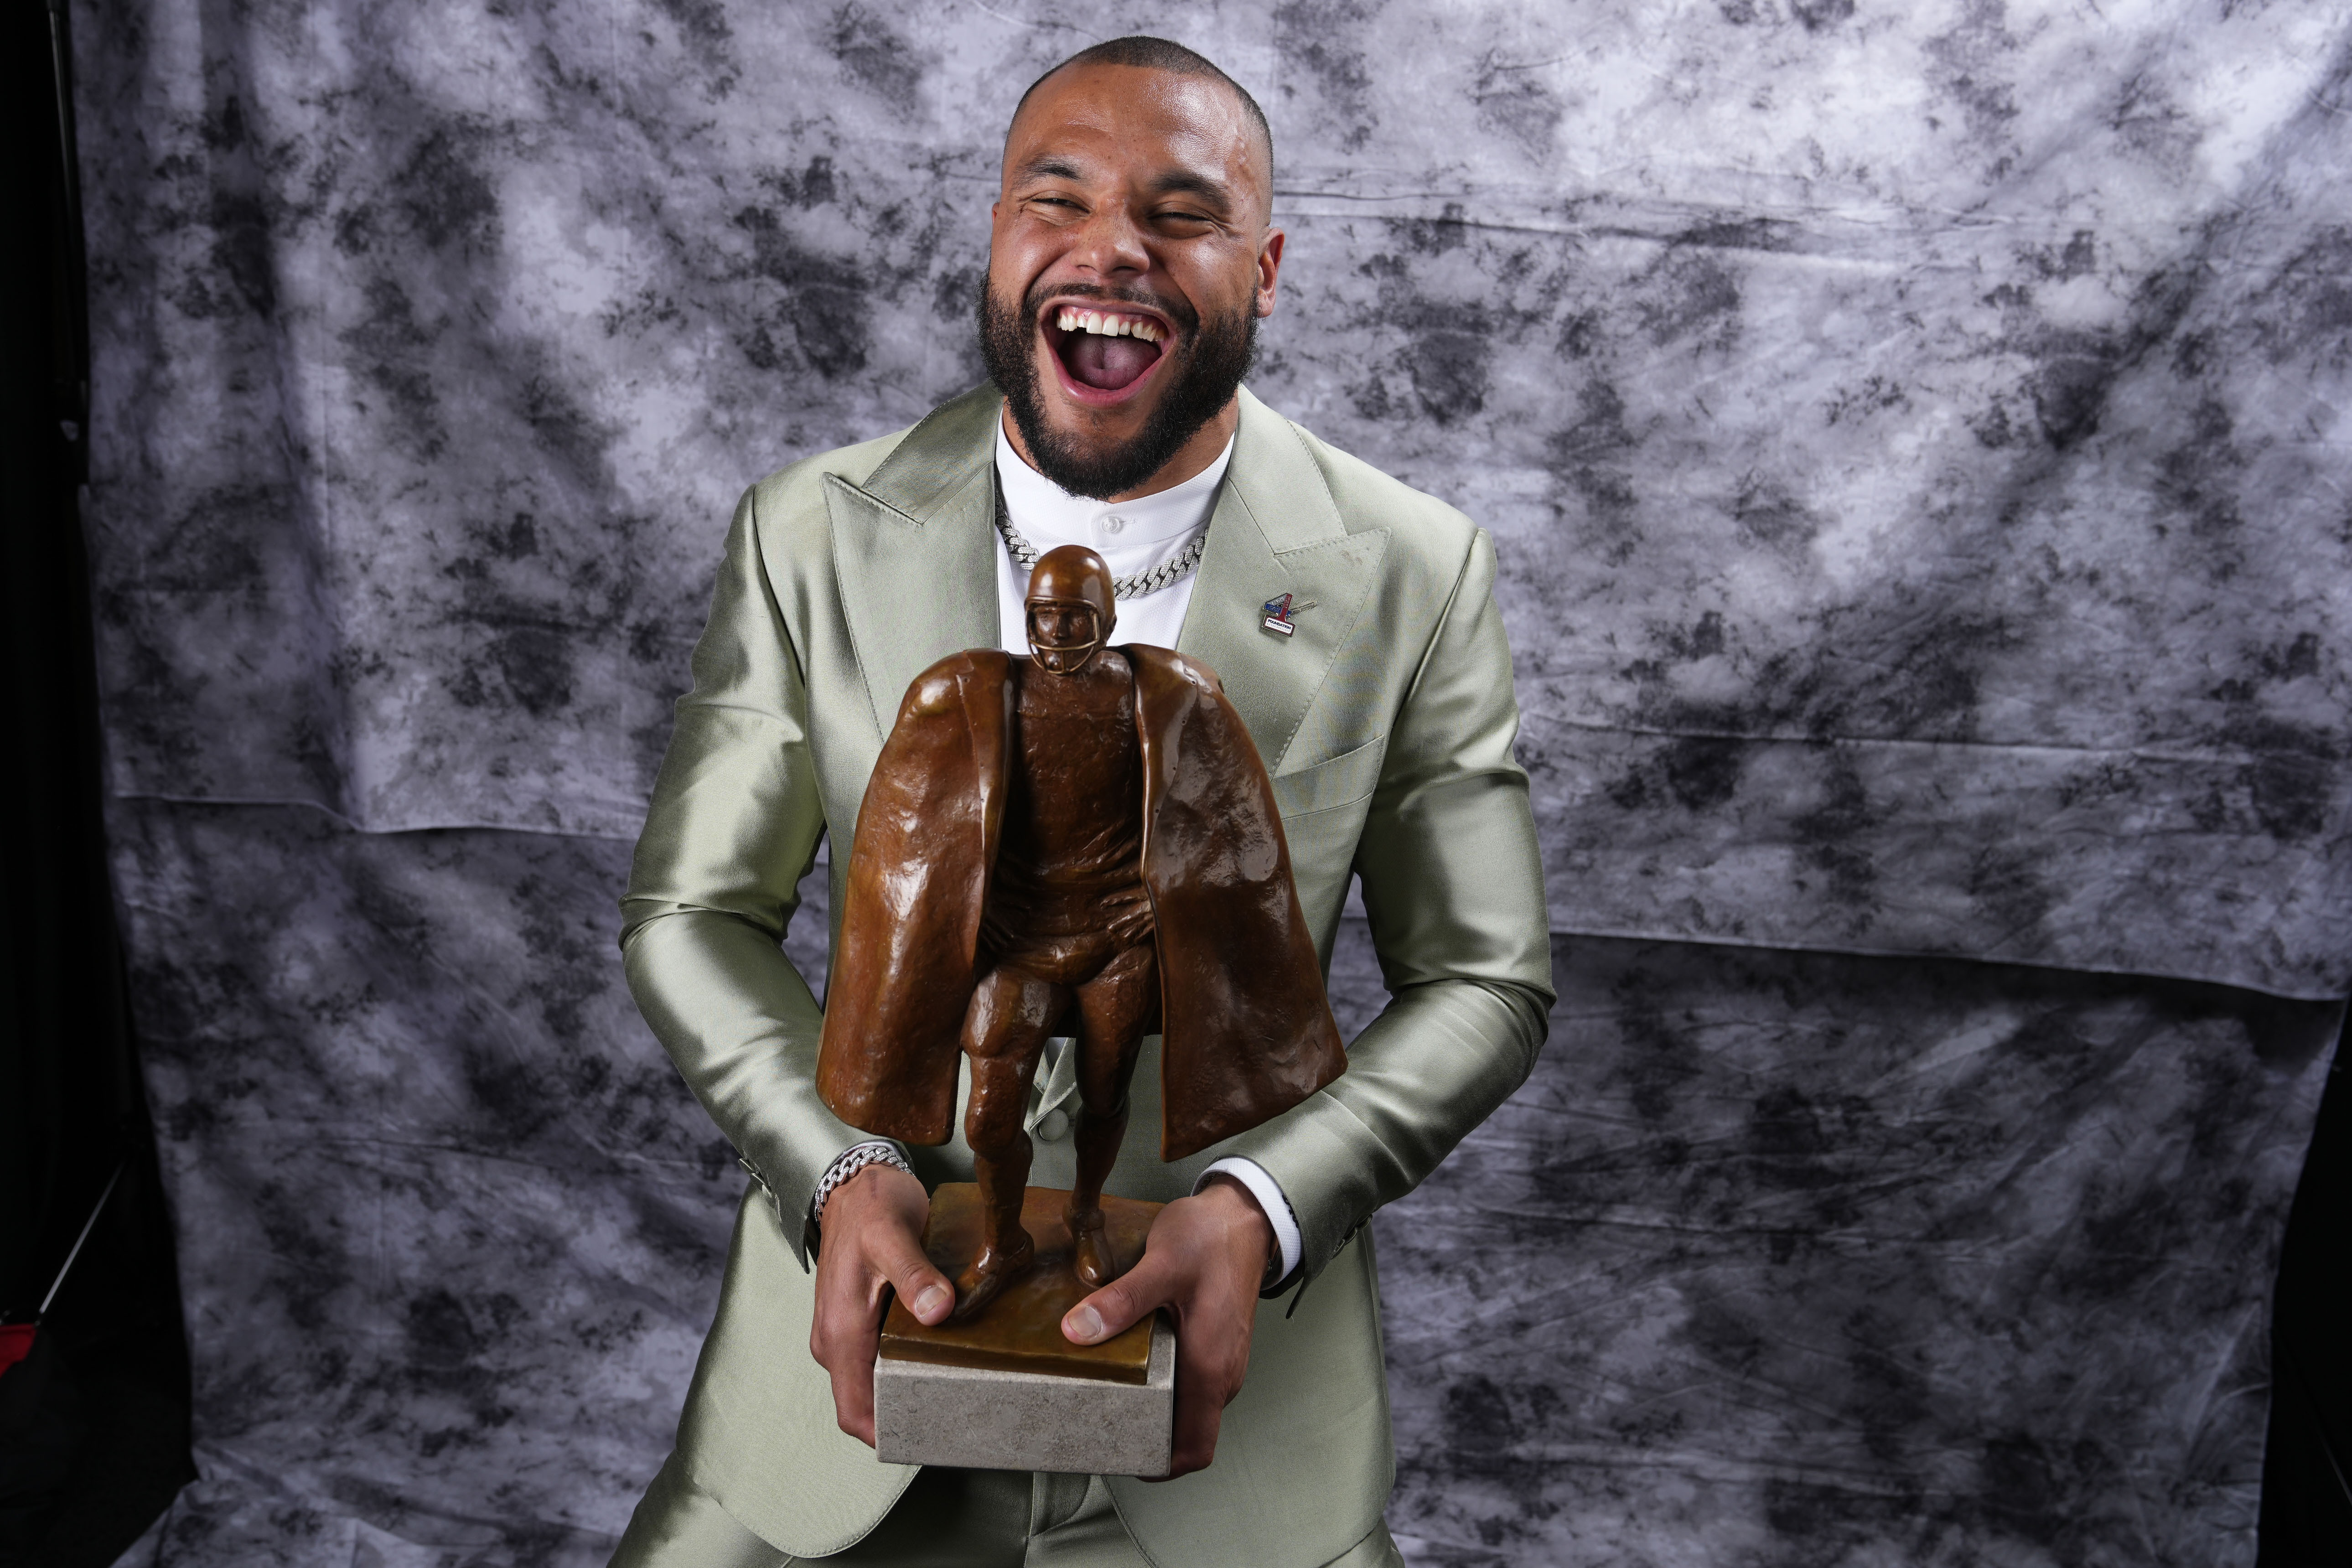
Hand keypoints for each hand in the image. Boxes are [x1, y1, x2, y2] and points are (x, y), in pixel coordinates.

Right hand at [809, 1164, 953, 1444]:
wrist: (853, 1182)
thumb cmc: (870, 1207)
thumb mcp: (894, 1235)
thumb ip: (915, 1274)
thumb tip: (938, 1311)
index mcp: (840, 1330)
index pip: (854, 1410)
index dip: (885, 1435)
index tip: (926, 1441)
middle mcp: (835, 1339)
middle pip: (863, 1403)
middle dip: (900, 1419)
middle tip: (952, 1419)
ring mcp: (842, 1331)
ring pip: (869, 1382)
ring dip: (900, 1393)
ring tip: (949, 1392)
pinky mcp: (855, 1319)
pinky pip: (873, 1360)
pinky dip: (898, 1368)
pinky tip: (933, 1358)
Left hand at [1060, 1175, 1273, 1478]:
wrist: (1243, 1214)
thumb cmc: (1211, 1239)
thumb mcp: (1162, 1265)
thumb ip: (1122, 1302)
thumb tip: (1077, 1332)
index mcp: (1211, 1368)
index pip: (1194, 1449)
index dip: (1159, 1465)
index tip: (1120, 1458)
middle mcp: (1222, 1374)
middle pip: (1185, 1434)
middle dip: (1144, 1437)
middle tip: (1095, 1422)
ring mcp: (1221, 1361)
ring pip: (1186, 1409)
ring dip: (1151, 1410)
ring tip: (1104, 1393)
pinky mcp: (1214, 1346)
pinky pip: (1187, 1384)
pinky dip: (1160, 1385)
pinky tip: (1130, 1362)